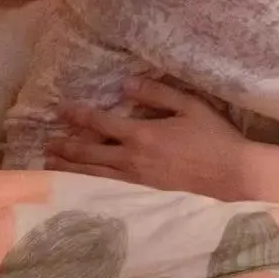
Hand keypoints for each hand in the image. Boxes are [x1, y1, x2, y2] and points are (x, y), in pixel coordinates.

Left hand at [44, 78, 248, 201]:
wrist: (231, 174)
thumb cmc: (214, 136)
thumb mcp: (190, 106)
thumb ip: (158, 93)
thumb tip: (127, 84)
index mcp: (142, 134)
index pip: (100, 122)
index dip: (78, 115)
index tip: (61, 109)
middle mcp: (131, 158)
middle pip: (89, 152)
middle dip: (65, 146)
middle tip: (47, 142)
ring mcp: (135, 179)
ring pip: (93, 173)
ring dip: (70, 166)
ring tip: (52, 163)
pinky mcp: (143, 193)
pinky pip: (106, 187)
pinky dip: (87, 182)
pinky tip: (81, 182)